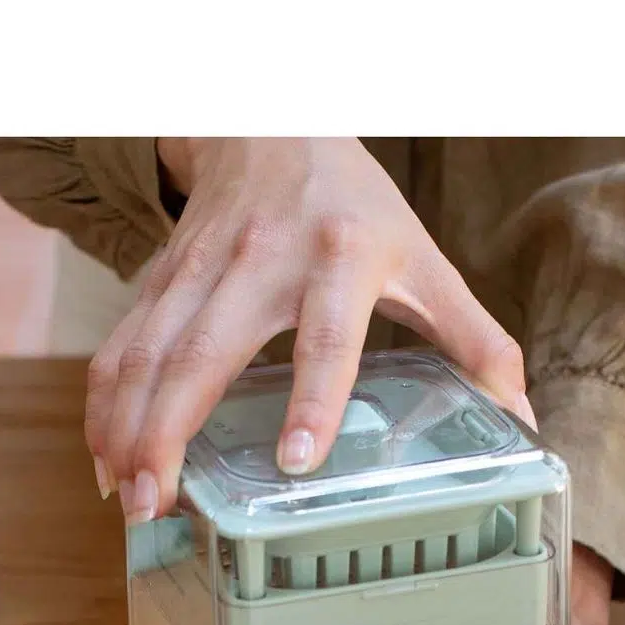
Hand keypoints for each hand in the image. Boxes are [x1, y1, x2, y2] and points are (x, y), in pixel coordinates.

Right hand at [90, 138, 531, 521]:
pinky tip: (104, 457)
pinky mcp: (161, 276)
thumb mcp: (427, 261)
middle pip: (204, 353)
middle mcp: (261, 261)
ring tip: (127, 498)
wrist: (273, 122)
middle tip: (160, 502)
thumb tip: (520, 421)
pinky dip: (106, 404)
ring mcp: (200, 268)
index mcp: (340, 258)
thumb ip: (475, 342)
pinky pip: (123, 345)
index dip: (313, 397)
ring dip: (127, 427)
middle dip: (172, 430)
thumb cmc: (356, 207)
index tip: (297, 459)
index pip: (325, 336)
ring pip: (148, 352)